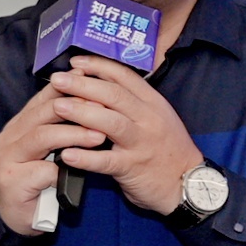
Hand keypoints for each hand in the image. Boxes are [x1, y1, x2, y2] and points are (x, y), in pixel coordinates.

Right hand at [0, 81, 105, 230]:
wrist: (21, 216)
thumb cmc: (41, 180)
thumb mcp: (52, 148)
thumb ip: (63, 127)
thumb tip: (93, 101)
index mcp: (21, 124)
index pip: (44, 98)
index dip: (68, 87)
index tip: (91, 79)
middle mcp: (11, 136)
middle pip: (43, 112)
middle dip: (76, 108)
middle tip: (104, 108)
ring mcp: (9, 158)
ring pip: (41, 136)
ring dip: (73, 135)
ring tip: (98, 137)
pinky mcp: (12, 181)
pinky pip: (40, 170)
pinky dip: (61, 168)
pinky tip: (78, 166)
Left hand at [44, 55, 203, 216]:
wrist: (188, 184)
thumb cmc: (168, 151)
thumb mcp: (158, 118)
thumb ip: (134, 103)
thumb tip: (100, 86)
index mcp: (153, 103)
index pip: (125, 77)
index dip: (98, 66)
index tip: (76, 61)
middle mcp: (148, 119)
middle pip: (114, 95)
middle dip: (83, 84)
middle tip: (58, 80)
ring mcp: (141, 143)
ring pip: (110, 122)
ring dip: (81, 112)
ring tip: (57, 106)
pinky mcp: (133, 167)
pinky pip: (106, 161)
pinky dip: (85, 157)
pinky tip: (66, 154)